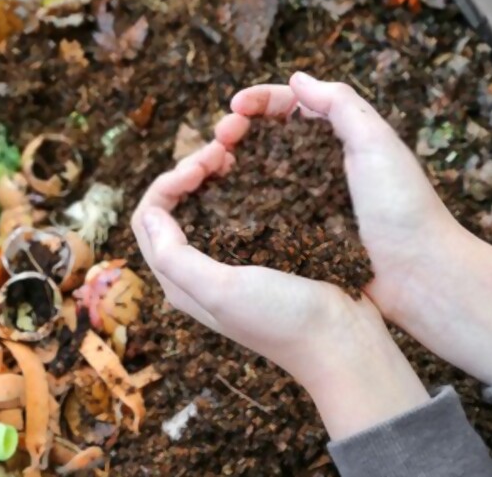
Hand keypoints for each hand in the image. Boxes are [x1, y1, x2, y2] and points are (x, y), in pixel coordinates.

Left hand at [131, 141, 429, 438]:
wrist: (343, 341)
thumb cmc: (282, 318)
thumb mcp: (221, 290)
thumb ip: (175, 257)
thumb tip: (151, 214)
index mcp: (180, 281)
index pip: (149, 219)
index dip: (167, 183)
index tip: (204, 165)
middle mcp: (198, 271)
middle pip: (173, 208)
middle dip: (189, 172)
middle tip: (221, 150)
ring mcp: (231, 261)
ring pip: (203, 205)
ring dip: (210, 175)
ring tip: (234, 153)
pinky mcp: (261, 253)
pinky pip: (236, 210)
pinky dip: (237, 186)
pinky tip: (256, 171)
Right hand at [220, 72, 491, 384]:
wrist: (419, 276)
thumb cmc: (403, 207)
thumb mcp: (376, 142)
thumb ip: (340, 104)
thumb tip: (297, 78)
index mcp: (340, 137)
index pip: (290, 105)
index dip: (259, 101)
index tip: (234, 107)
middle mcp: (319, 166)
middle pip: (266, 136)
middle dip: (237, 128)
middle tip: (219, 137)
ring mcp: (306, 201)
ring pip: (258, 171)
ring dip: (231, 162)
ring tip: (212, 165)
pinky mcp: (299, 234)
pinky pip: (262, 211)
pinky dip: (238, 200)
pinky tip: (221, 199)